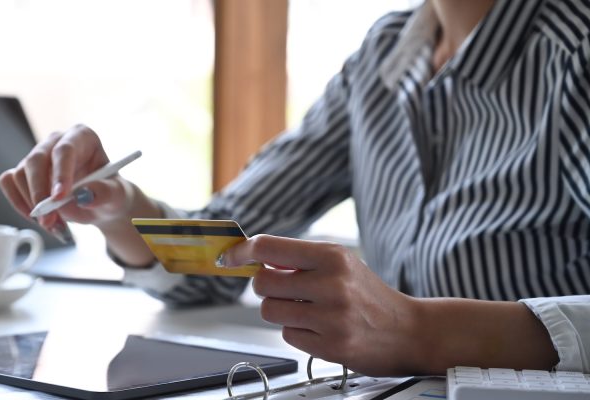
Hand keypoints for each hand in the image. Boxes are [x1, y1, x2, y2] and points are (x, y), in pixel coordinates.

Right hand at [0, 124, 132, 232]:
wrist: (100, 203)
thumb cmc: (110, 193)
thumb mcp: (117, 195)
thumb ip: (104, 193)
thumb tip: (84, 196)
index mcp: (82, 137)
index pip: (65, 150)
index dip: (60, 174)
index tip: (60, 198)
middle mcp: (56, 142)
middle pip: (36, 160)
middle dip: (40, 193)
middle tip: (49, 221)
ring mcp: (37, 156)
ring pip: (19, 174)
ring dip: (32, 204)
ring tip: (54, 225)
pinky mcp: (24, 171)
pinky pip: (9, 182)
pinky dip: (19, 203)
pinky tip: (38, 219)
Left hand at [219, 234, 421, 375]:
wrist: (409, 330)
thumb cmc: (368, 295)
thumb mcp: (341, 263)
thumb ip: (300, 259)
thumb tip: (253, 257)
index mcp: (332, 256)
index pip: (268, 247)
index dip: (240, 252)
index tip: (227, 257)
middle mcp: (332, 284)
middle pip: (262, 283)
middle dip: (266, 287)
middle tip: (285, 290)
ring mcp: (331, 317)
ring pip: (269, 311)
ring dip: (280, 311)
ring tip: (307, 310)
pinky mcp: (331, 346)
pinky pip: (287, 335)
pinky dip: (296, 332)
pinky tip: (319, 328)